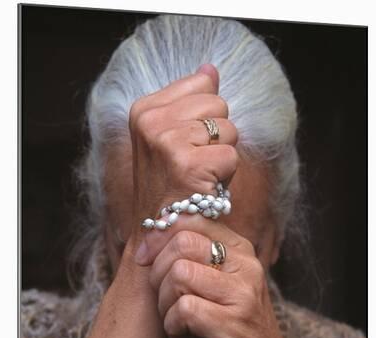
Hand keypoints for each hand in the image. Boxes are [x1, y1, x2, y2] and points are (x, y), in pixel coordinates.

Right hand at [128, 64, 238, 239]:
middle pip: (219, 105)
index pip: (203, 84)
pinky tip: (204, 188)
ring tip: (198, 176)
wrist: (160, 230)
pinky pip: (230, 156)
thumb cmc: (170, 185)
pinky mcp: (187, 165)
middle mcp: (151, 122)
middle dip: (216, 136)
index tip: (185, 145)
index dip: (204, 118)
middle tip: (194, 164)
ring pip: (228, 130)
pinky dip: (225, 176)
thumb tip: (210, 69)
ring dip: (221, 156)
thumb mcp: (171, 136)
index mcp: (145, 109)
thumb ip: (190, 99)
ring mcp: (167, 142)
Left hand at [135, 214, 301, 337]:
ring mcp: (242, 293)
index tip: (144, 259)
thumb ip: (192, 258)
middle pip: (181, 243)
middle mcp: (245, 264)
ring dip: (165, 303)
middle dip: (157, 272)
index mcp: (239, 249)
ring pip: (179, 275)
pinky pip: (183, 309)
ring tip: (176, 322)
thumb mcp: (215, 287)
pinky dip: (172, 327)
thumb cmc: (229, 330)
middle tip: (163, 300)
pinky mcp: (233, 323)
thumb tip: (149, 234)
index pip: (190, 219)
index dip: (157, 237)